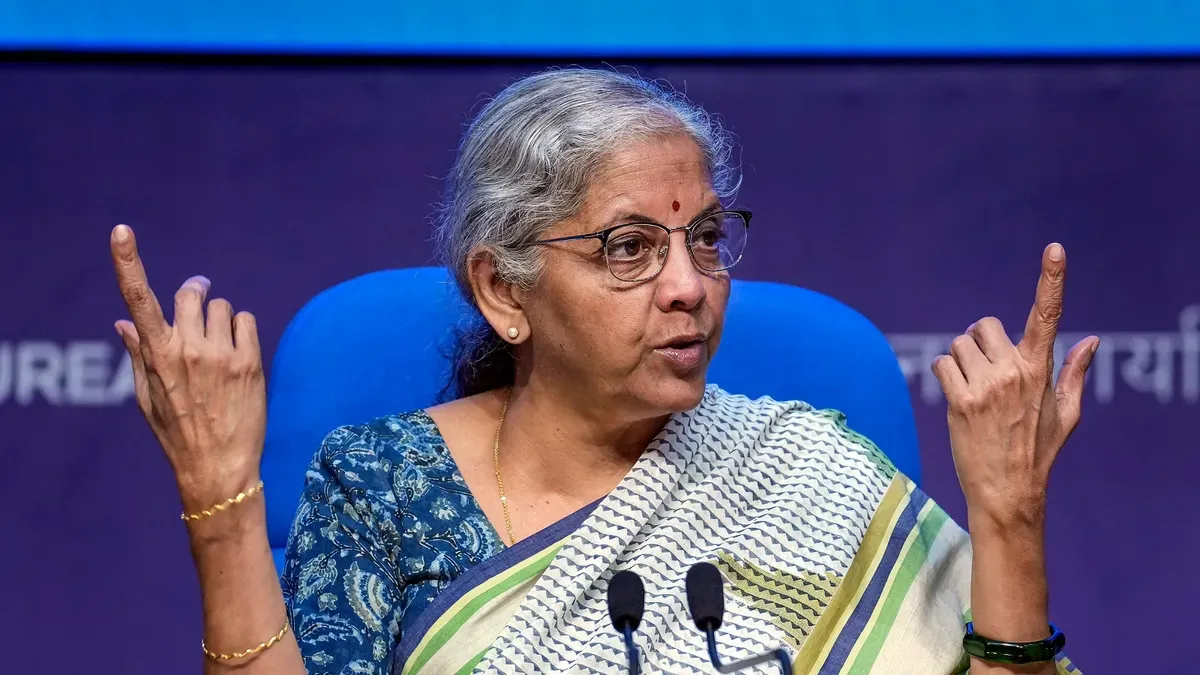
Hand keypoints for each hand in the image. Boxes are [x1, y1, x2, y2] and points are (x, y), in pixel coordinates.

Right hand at [110, 224, 265, 510]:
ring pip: (222, 307)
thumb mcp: (147, 397)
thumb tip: (124, 322)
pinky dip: (241, 331)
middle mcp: (188, 349)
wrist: (218, 467)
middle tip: (198, 309)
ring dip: (220, 320)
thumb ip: (139, 353)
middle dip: (194, 297)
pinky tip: (237, 356)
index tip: (121, 231)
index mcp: (157, 355)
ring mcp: (221, 354)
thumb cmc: (177, 433)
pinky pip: (246, 321)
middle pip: (190, 294)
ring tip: (219, 351)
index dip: (128, 262)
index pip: (138, 300)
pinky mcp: (250, 362)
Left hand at [932, 243, 1098, 529]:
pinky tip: (957, 394)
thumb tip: (1091, 340)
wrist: (1007, 491)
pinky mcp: (959, 401)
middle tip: (987, 369)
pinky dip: (944, 373)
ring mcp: (985, 386)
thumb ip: (1074, 372)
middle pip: (985, 326)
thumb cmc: (1039, 452)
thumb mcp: (1066, 413)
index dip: (1051, 280)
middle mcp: (1013, 372)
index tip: (1055, 250)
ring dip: (961, 359)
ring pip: (959, 344)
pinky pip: (941, 363)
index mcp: (1041, 370)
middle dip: (982, 342)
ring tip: (974, 388)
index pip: (1048, 315)